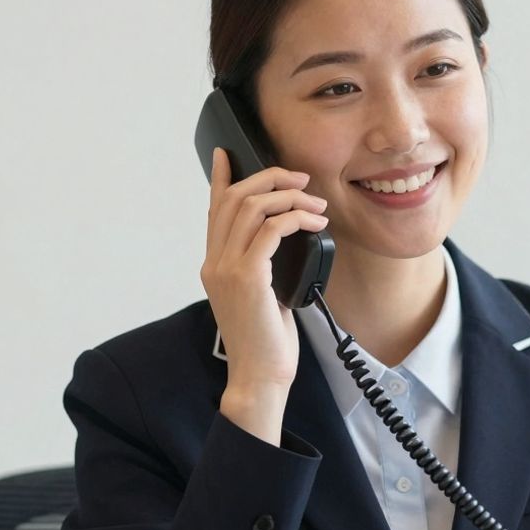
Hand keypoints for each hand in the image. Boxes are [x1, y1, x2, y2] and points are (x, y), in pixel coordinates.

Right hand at [200, 147, 327, 442]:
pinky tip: (314, 223)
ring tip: (315, 204)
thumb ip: (264, 265)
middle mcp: (215, 262)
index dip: (219, 178)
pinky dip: (295, 218)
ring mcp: (227, 269)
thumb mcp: (264, 294)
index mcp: (215, 265)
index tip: (225, 154)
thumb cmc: (266, 341)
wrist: (261, 376)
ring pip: (252, 207)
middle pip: (234, 199)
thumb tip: (287, 236)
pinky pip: (271, 229)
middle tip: (301, 180)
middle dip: (269, 180)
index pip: (214, 211)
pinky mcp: (248, 277)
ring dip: (289, 197)